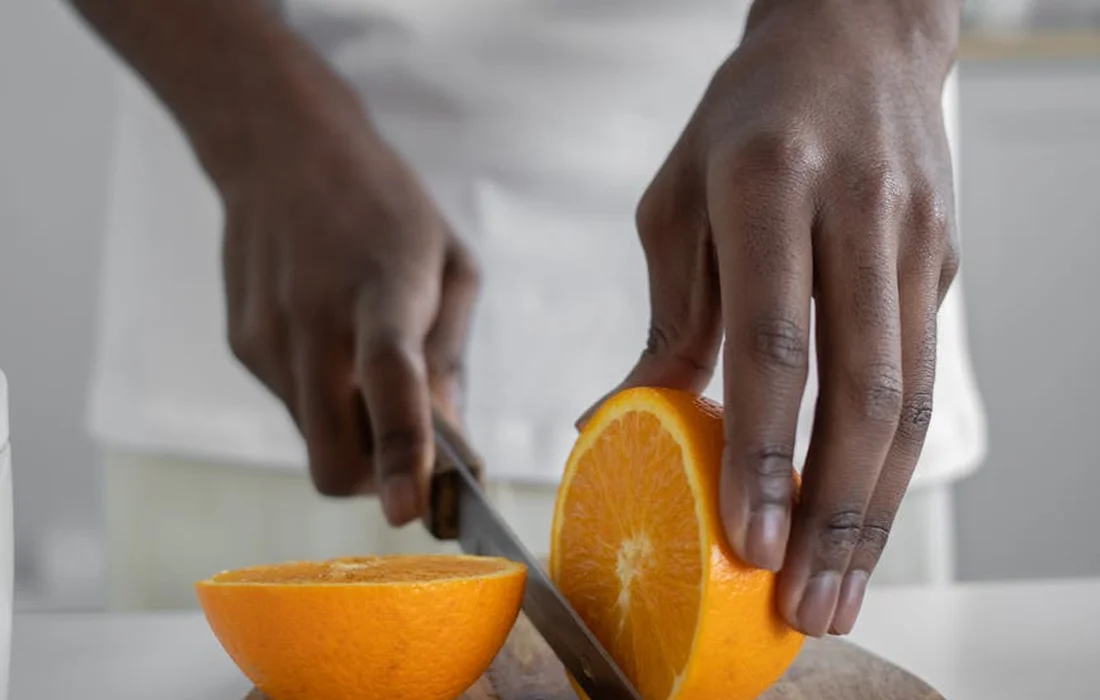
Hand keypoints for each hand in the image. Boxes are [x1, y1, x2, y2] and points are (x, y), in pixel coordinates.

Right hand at [218, 90, 478, 525]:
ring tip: (365, 362)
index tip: (408, 512)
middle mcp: (314, 320)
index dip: (401, 452)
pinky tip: (330, 340)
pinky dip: (323, 400)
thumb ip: (450, 357)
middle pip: (332, 455)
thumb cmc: (385, 206)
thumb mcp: (448, 264)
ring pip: (312, 441)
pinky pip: (292, 407)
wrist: (281, 148)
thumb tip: (449, 443)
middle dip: (375, 478)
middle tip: (404, 448)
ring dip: (350, 433)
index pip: (388, 382)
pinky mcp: (242, 345)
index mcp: (380, 290)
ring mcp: (267, 336)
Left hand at [592, 0, 961, 635]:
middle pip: (861, 391)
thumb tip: (624, 420)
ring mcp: (914, 240)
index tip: (746, 538)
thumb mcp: (679, 203)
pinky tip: (859, 515)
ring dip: (874, 508)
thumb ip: (670, 317)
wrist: (855, 40)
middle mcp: (856, 213)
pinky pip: (922, 377)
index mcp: (769, 185)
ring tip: (836, 587)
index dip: (761, 450)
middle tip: (803, 601)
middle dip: (834, 513)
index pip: (773, 342)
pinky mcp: (943, 263)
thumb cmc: (746, 122)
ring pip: (909, 399)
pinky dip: (892, 461)